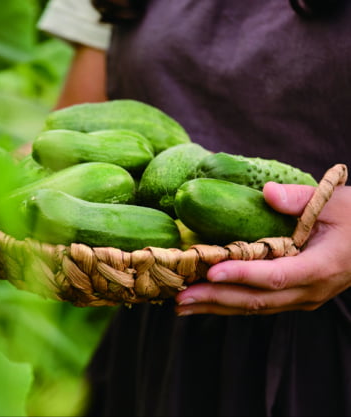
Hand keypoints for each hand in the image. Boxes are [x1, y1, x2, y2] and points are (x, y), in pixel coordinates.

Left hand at [174, 181, 350, 315]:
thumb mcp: (334, 202)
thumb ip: (300, 198)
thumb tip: (268, 192)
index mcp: (321, 267)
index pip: (276, 276)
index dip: (243, 275)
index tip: (212, 271)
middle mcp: (310, 290)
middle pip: (257, 299)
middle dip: (216, 298)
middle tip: (178, 296)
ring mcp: (302, 298)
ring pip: (254, 307)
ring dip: (215, 306)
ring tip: (179, 305)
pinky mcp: (294, 297)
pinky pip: (257, 304)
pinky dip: (227, 304)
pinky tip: (202, 301)